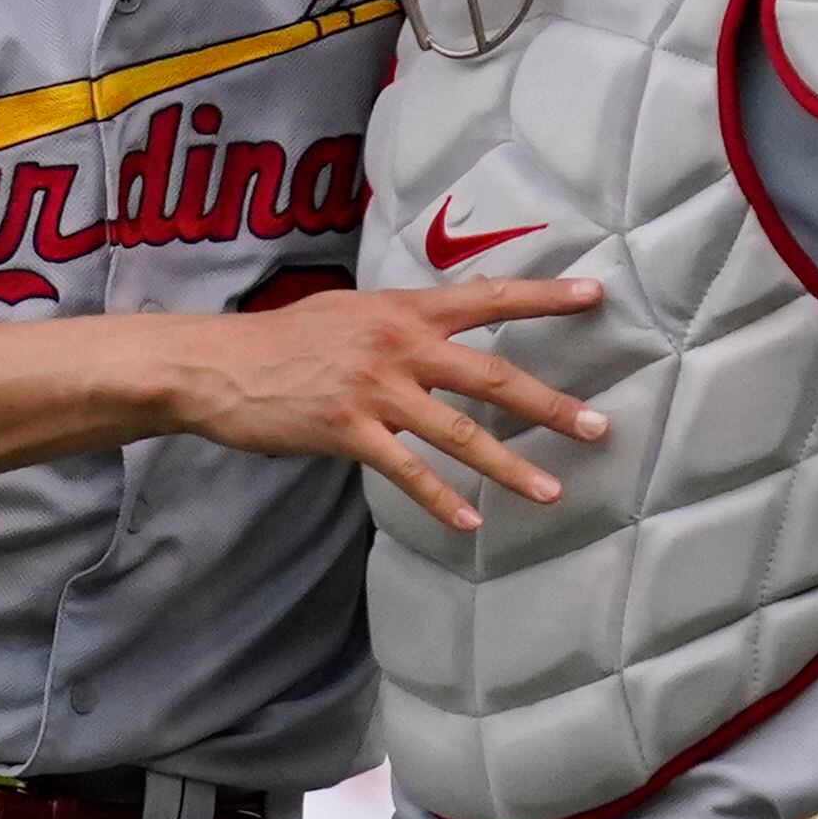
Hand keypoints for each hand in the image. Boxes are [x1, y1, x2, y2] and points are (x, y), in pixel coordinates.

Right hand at [156, 277, 607, 532]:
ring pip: (459, 433)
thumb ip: (403, 319)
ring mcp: (374, 390)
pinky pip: (407, 472)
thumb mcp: (350, 311)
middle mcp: (398, 345)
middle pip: (492, 374)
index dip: (543, 296)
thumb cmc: (285, 339)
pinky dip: (442, 500)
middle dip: (549, 404)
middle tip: (598, 427)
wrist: (219, 365)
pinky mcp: (347, 431)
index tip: (594, 296)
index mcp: (404, 309)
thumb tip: (445, 320)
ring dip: (510, 465)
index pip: (488, 297)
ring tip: (553, 490)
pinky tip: (472, 523)